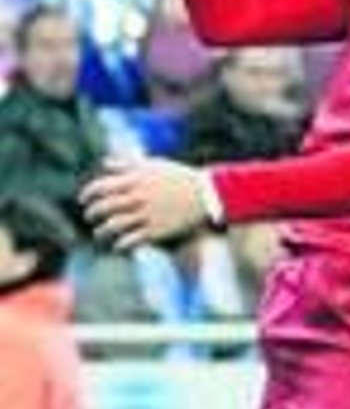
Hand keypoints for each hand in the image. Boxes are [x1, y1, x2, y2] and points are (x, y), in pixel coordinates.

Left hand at [81, 157, 210, 248]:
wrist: (207, 194)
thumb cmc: (179, 177)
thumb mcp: (153, 164)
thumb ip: (127, 163)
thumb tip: (105, 163)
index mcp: (135, 180)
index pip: (100, 187)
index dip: (87, 194)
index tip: (82, 200)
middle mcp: (137, 197)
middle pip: (104, 208)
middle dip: (92, 213)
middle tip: (89, 217)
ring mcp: (146, 215)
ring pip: (114, 226)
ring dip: (102, 231)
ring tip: (99, 233)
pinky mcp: (157, 230)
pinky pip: (131, 240)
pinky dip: (120, 244)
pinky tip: (117, 245)